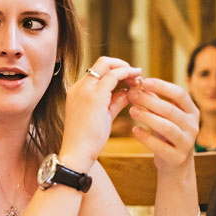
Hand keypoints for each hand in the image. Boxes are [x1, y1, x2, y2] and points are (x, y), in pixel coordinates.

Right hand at [61, 56, 141, 171]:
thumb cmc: (87, 140)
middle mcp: (79, 87)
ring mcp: (85, 90)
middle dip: (122, 65)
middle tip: (137, 74)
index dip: (116, 71)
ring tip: (139, 78)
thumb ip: (114, 102)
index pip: (98, 71)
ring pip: (107, 65)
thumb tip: (128, 92)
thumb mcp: (103, 116)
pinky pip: (114, 76)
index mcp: (77, 91)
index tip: (130, 79)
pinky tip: (138, 82)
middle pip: (102, 63)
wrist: (76, 153)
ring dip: (126, 69)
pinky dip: (127, 75)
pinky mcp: (95, 96)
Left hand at [127, 78, 198, 171]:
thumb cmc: (167, 134)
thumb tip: (139, 82)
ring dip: (148, 117)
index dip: (162, 86)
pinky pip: (160, 146)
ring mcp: (186, 142)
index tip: (144, 81)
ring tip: (131, 111)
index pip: (180, 94)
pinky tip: (134, 131)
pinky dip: (146, 137)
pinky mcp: (177, 157)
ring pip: (167, 127)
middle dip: (149, 101)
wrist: (175, 163)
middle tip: (131, 95)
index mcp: (191, 111)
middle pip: (170, 110)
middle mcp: (192, 125)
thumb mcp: (164, 116)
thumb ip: (155, 100)